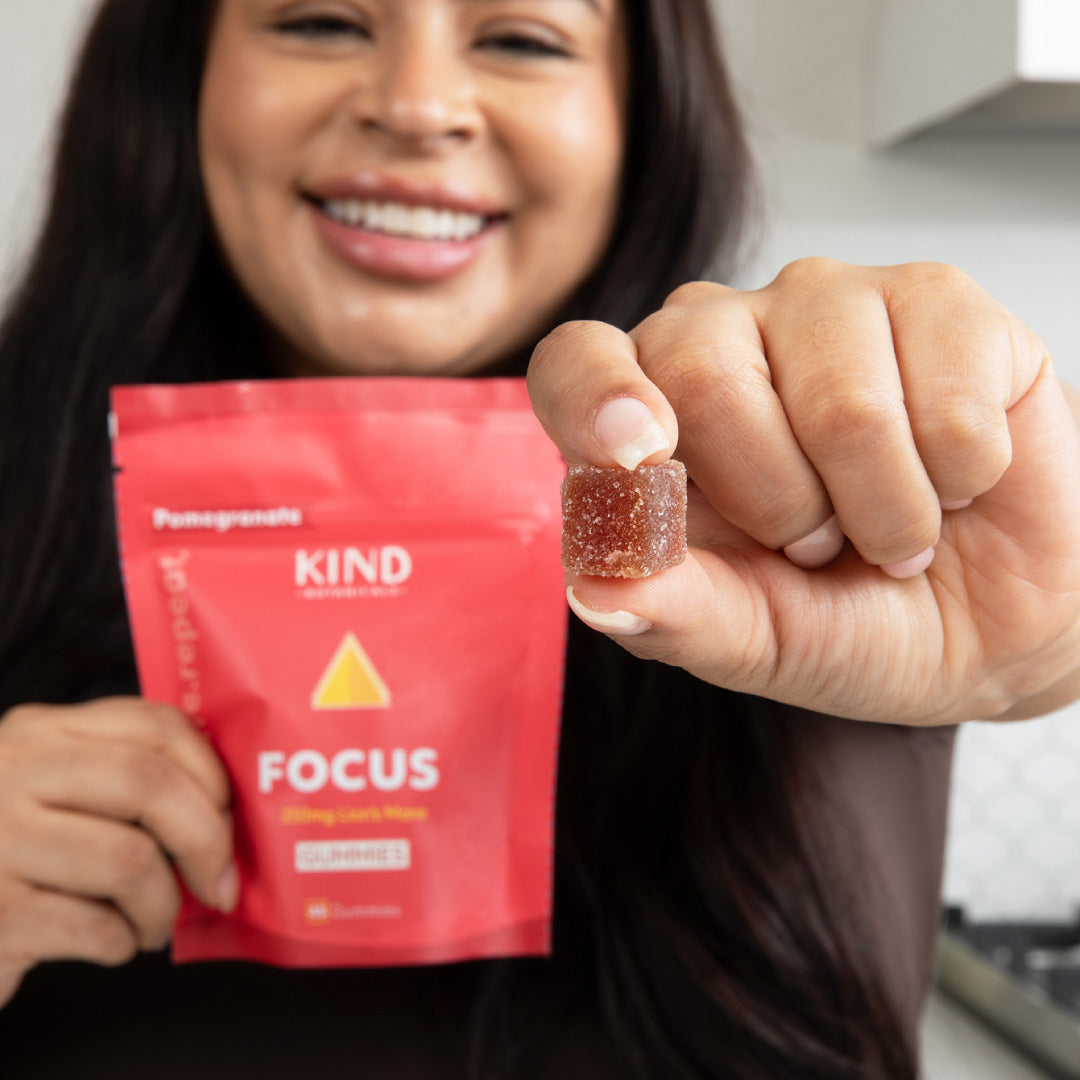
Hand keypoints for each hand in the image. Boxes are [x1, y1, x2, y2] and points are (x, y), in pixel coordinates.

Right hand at [0, 698, 235, 1007]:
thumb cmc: (10, 855)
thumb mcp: (54, 792)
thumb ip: (123, 779)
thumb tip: (226, 811)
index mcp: (41, 732)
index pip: (154, 724)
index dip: (211, 772)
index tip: (229, 815)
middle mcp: (12, 771)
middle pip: (150, 784)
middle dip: (207, 840)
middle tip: (221, 883)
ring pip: (130, 859)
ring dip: (163, 905)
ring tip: (154, 923)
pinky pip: (95, 926)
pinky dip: (123, 943)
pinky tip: (112, 943)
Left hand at [529, 259, 1079, 725]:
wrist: (987, 623)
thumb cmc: (849, 617)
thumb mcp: (750, 639)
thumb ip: (674, 614)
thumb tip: (598, 590)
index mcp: (647, 412)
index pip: (577, 362)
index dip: (596, 400)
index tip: (640, 459)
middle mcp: (723, 337)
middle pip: (702, 373)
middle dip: (778, 504)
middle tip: (815, 543)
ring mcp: (828, 305)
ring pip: (840, 402)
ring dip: (879, 510)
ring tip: (887, 525)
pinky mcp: (937, 301)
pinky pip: (948, 400)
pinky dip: (958, 480)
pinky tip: (952, 481)